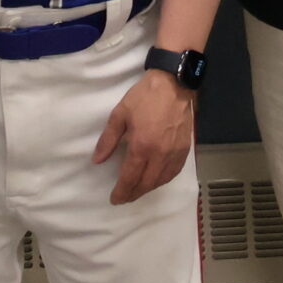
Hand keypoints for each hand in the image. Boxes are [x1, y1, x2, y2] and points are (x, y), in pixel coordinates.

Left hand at [93, 70, 195, 204]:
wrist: (173, 84)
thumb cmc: (144, 97)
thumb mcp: (120, 114)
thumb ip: (108, 139)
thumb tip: (97, 160)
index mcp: (142, 146)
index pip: (130, 177)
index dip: (121, 191)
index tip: (114, 199)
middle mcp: (159, 154)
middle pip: (146, 183)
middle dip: (133, 194)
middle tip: (124, 197)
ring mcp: (174, 153)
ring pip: (161, 180)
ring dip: (148, 189)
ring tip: (138, 190)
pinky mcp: (185, 149)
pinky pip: (174, 172)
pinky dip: (163, 180)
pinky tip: (157, 179)